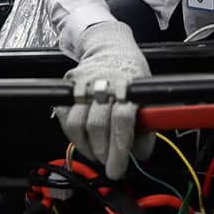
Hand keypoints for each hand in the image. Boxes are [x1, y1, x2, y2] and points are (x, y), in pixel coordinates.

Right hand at [55, 21, 154, 178]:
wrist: (110, 47)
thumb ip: (146, 127)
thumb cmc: (131, 75)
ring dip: (88, 148)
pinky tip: (86, 142)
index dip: (120, 146)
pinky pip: (65, 120)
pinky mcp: (68, 87)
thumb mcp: (147, 96)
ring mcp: (83, 83)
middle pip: (98, 124)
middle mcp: (104, 81)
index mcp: (129, 84)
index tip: (119, 167)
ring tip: (98, 155)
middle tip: (111, 167)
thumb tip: (138, 157)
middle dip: (104, 153)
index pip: (122, 117)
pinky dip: (75, 138)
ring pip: (78, 125)